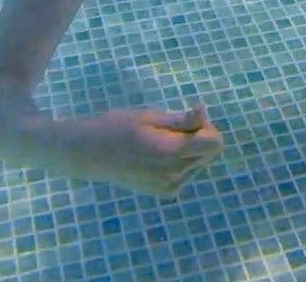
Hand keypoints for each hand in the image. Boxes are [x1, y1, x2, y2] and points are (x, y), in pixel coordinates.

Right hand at [61, 103, 223, 196]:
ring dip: (189, 150)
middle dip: (198, 137)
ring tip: (159, 141)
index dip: (206, 127)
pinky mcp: (165, 192)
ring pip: (198, 162)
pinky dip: (180, 162)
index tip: (187, 118)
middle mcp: (175, 174)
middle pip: (208, 153)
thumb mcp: (150, 116)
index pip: (215, 143)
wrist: (90, 154)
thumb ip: (181, 120)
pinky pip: (186, 173)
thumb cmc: (118, 127)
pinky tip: (157, 156)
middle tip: (170, 127)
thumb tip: (204, 112)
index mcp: (172, 153)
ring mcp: (171, 186)